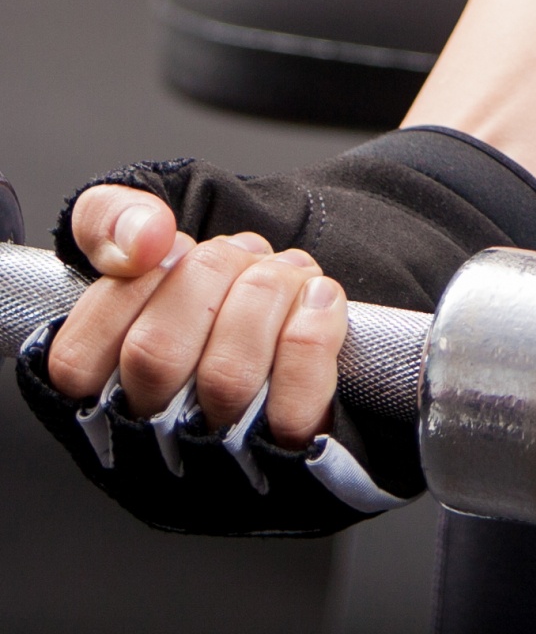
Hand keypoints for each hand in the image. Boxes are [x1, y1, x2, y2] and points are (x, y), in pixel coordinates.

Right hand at [47, 186, 348, 446]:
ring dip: (265, 291)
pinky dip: (312, 331)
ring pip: (228, 375)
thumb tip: (144, 238)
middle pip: (155, 356)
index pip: (77, 360)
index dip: (132, 283)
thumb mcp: (138, 234)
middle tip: (238, 255)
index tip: (170, 250)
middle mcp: (153, 441)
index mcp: (102, 396)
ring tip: (279, 275)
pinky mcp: (288, 456)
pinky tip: (316, 300)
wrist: (299, 307)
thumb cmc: (211, 280)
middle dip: (209, 271)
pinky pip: (295, 410)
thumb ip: (108, 220)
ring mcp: (220, 457)